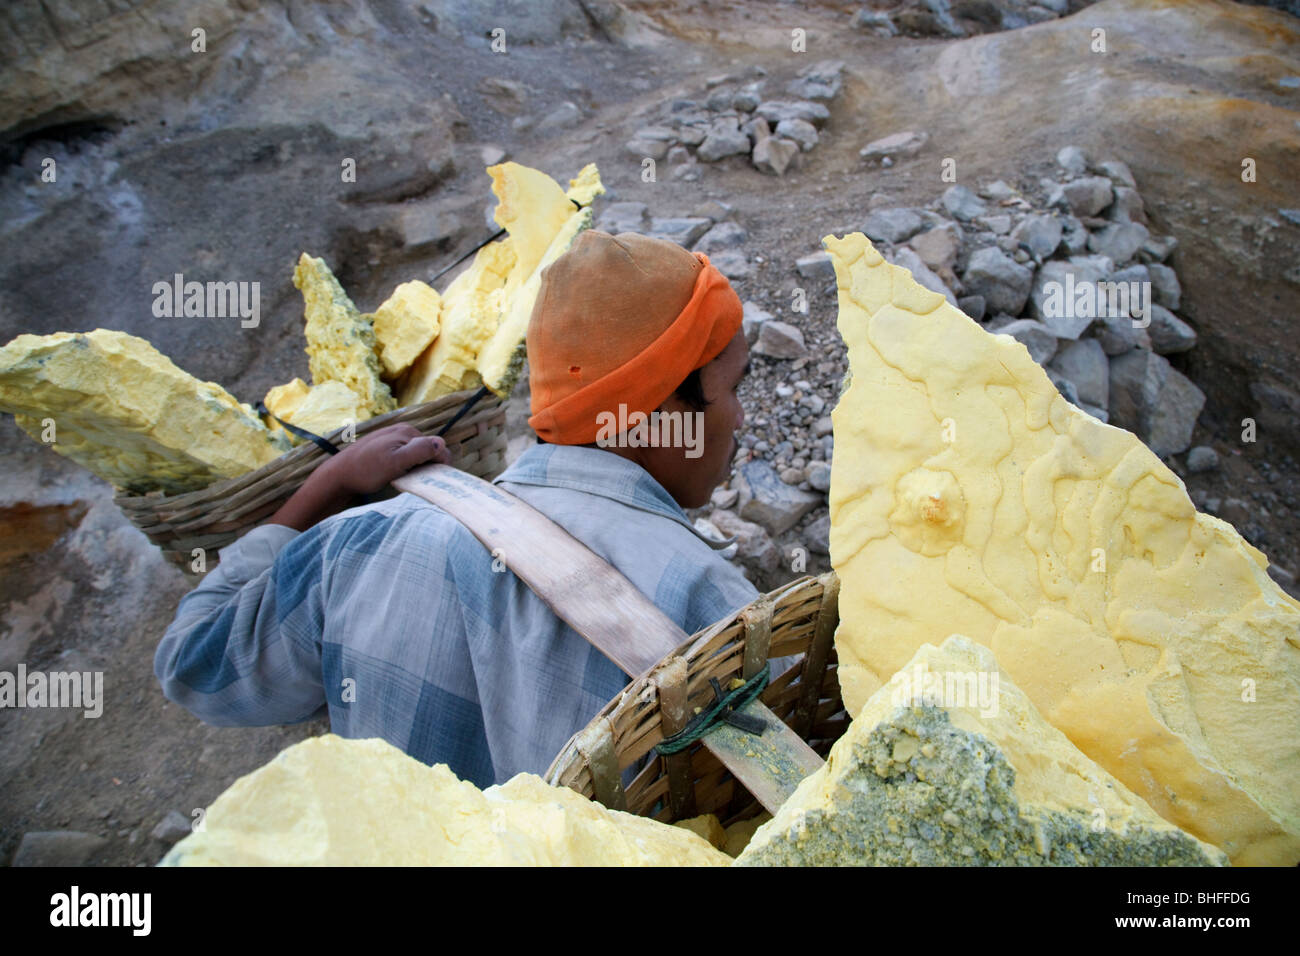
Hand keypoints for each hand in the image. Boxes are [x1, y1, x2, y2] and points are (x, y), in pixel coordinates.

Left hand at [269, 424, 451, 530]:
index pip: (438, 448)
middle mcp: (403, 430)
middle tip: (410, 479)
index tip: (426, 480)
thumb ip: (419, 452)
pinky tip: (393, 474)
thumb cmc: (366, 471)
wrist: (338, 475)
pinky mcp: (386, 445)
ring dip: (415, 468)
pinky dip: (405, 466)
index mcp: (408, 432)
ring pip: (417, 454)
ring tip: (400, 477)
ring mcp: (394, 437)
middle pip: (429, 451)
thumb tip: (441, 444)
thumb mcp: (395, 463)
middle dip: (426, 466)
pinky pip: (406, 455)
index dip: (437, 466)